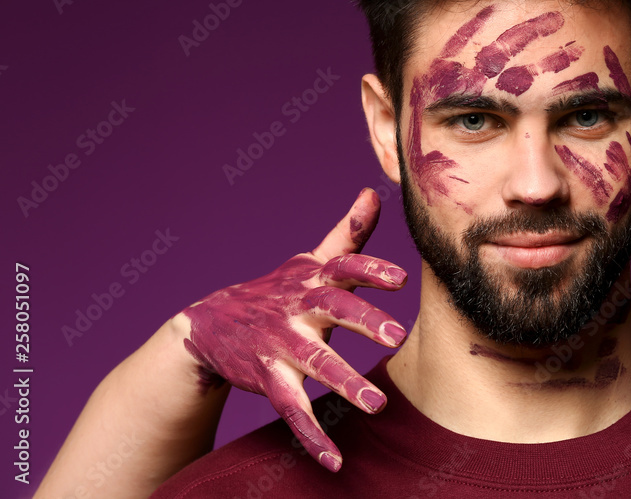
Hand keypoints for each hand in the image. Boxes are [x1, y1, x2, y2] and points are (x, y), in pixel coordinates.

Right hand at [172, 188, 407, 471]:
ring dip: (344, 382)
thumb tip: (374, 192)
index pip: (344, 267)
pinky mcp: (268, 378)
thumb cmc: (279, 290)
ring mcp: (281, 344)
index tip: (400, 278)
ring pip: (314, 363)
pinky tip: (335, 460)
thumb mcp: (310, 260)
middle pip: (332, 311)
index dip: (371, 270)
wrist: (208, 323)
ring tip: (377, 405)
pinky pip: (293, 410)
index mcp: (314, 278)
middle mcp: (299, 308)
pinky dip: (313, 437)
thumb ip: (348, 234)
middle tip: (397, 336)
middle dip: (363, 322)